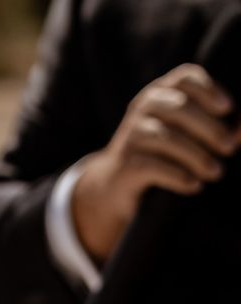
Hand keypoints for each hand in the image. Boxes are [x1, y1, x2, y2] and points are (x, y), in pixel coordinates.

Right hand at [73, 63, 239, 261]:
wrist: (115, 183)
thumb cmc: (161, 154)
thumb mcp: (182, 133)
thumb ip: (210, 128)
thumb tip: (239, 134)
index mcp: (159, 94)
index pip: (184, 78)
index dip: (208, 89)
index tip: (227, 109)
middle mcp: (141, 109)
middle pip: (179, 108)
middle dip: (209, 128)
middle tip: (230, 148)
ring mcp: (130, 136)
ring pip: (167, 138)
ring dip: (198, 156)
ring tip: (216, 172)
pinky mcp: (125, 164)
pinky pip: (155, 167)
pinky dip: (179, 177)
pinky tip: (193, 185)